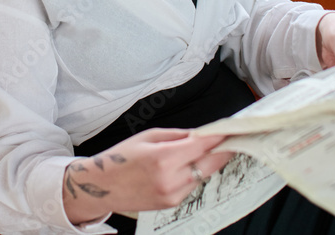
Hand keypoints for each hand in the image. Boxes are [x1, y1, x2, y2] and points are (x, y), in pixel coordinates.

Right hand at [62, 128, 234, 225]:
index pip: (202, 145)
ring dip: (208, 162)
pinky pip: (192, 185)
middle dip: (223, 150)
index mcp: (163, 158)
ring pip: (203, 175)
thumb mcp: (148, 137)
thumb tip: (200, 134)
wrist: (101, 187)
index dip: (220, 136)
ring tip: (208, 149)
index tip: (232, 129)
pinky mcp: (171, 204)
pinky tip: (188, 165)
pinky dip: (195, 174)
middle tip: (233, 139)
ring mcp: (172, 195)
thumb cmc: (120, 158)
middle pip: (210, 163)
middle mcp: (170, 179)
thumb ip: (178, 136)